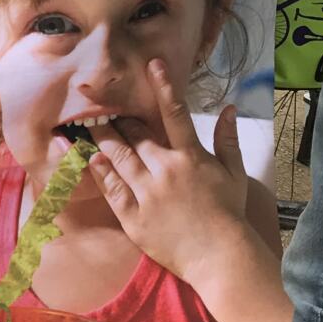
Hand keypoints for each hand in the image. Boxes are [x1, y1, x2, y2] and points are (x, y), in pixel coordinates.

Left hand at [87, 59, 249, 285]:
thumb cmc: (228, 214)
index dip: (163, 86)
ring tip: (87, 122)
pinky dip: (99, 172)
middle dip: (119, 117)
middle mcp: (165, 170)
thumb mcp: (235, 174)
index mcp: (190, 157)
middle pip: (136, 135)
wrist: (220, 257)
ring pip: (118, 157)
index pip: (175, 113)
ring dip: (102, 137)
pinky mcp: (134, 216)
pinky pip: (111, 189)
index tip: (151, 64)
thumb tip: (230, 108)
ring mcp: (147, 193)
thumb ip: (228, 139)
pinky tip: (90, 158)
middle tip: (102, 103)